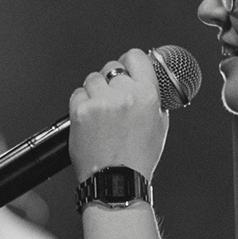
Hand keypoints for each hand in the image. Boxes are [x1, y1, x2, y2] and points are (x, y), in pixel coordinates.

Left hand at [69, 48, 168, 181]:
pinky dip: (82, 104)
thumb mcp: (159, 125)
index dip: (128, 61)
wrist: (117, 181)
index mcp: (147, 95)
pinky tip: (90, 120)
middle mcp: (124, 94)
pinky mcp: (81, 111)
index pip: (135, 57)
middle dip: (111, 81)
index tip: (126, 67)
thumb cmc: (138, 157)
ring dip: (95, 92)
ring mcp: (101, 102)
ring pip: (93, 79)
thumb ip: (153, 97)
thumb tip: (145, 78)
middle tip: (111, 99)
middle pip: (111, 67)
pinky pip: (78, 94)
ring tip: (101, 114)